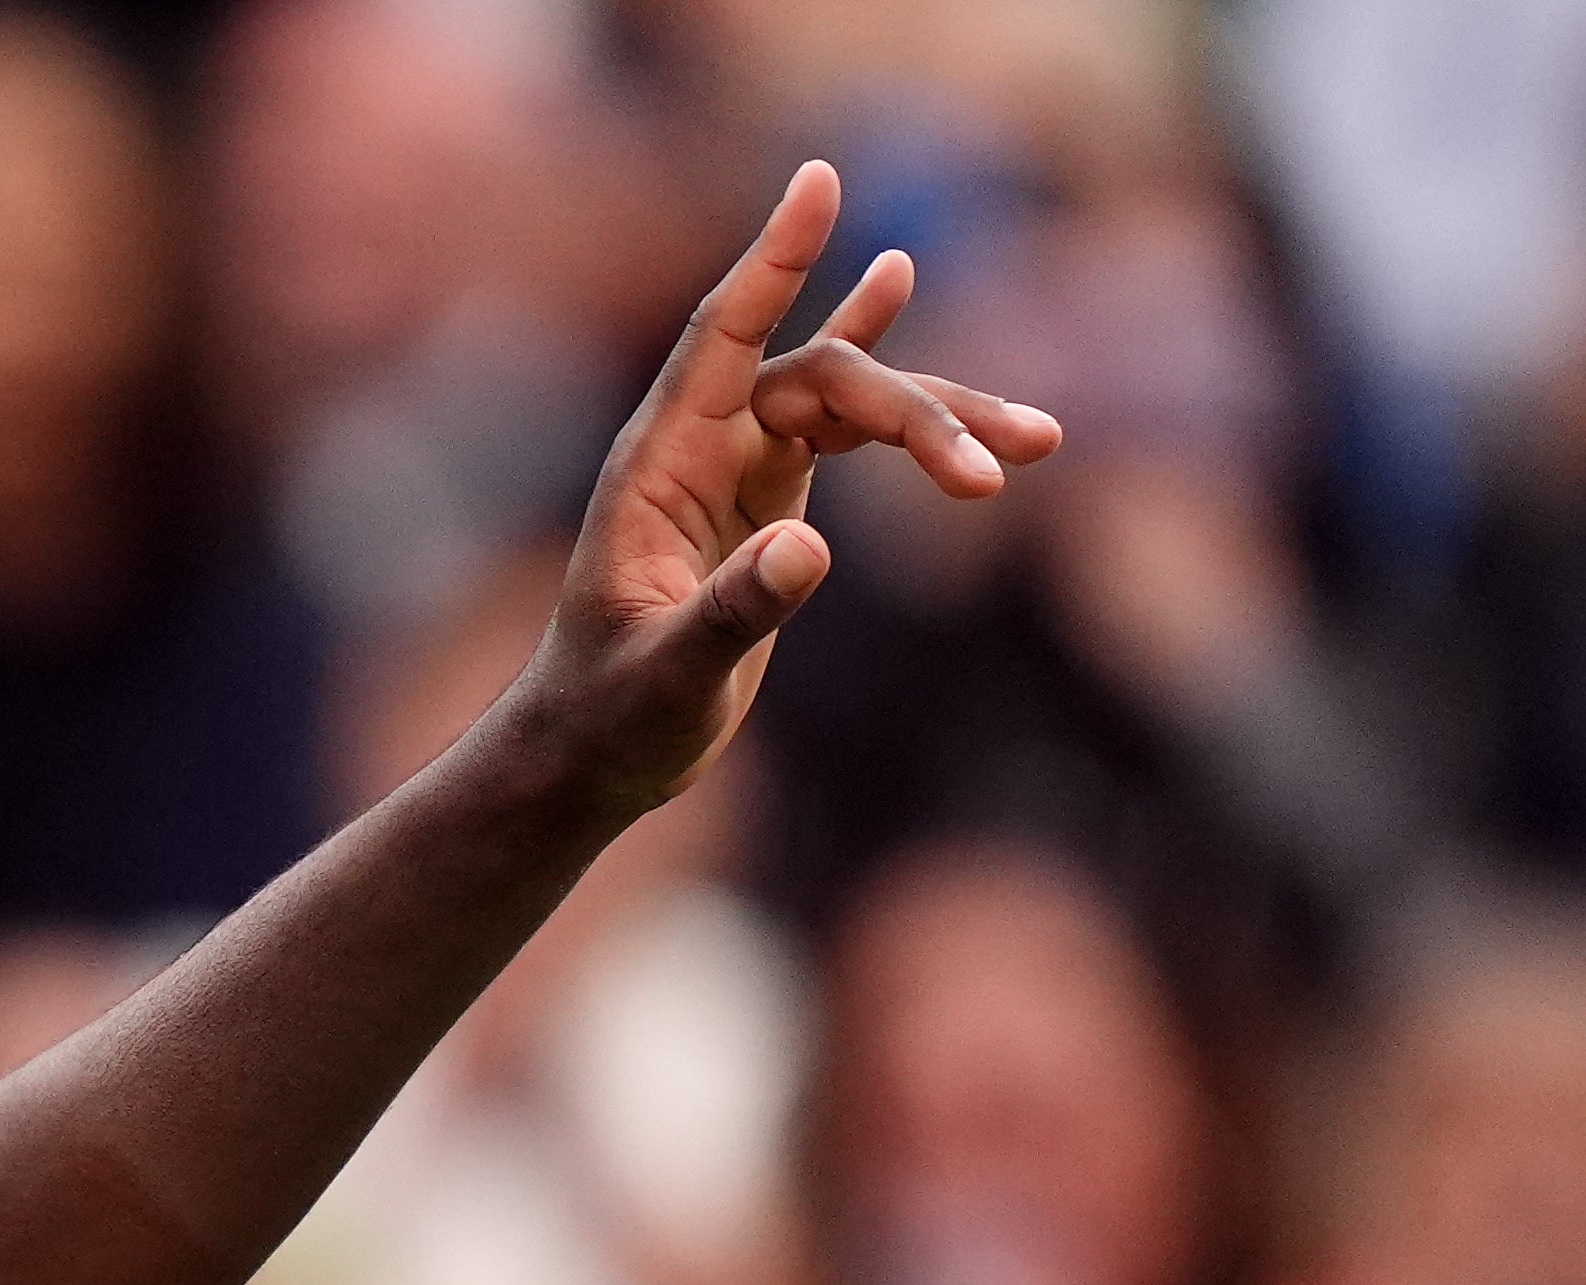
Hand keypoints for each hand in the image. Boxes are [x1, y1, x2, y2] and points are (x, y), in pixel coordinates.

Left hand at [515, 163, 1061, 819]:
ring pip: (853, 402)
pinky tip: (929, 324)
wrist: (596, 750)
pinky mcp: (769, 492)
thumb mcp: (668, 677)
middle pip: (824, 381)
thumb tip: (806, 551)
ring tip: (1038, 441)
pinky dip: (907, 411)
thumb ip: (730, 613)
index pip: (721, 338)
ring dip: (938, 420)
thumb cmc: (612, 717)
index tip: (819, 183)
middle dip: (915, 414)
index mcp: (658, 467)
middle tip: (994, 474)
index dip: (773, 263)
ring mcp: (737, 462)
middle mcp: (699, 446)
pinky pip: (846, 424)